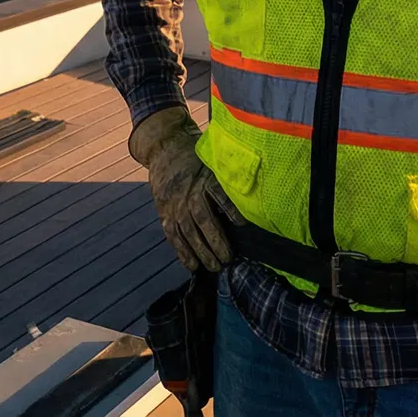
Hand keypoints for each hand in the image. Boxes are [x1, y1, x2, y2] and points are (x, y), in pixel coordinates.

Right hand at [129, 106, 241, 271]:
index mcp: (205, 178)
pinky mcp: (165, 214)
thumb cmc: (197, 160)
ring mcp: (175, 205)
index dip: (230, 209)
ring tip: (215, 267)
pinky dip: (182, 252)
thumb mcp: (213, 163)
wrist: (165, 150)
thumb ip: (228, 180)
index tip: (242, 224)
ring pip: (188, 231)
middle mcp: (189, 192)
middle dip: (215, 240)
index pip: (219, 194)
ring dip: (201, 251)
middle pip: (202, 218)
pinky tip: (192, 266)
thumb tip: (253, 200)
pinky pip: (173, 236)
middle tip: (228, 258)